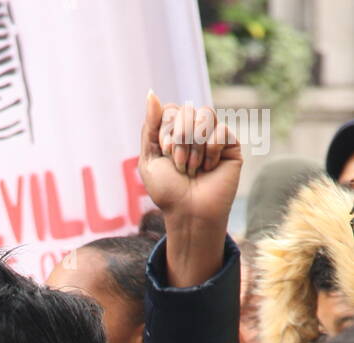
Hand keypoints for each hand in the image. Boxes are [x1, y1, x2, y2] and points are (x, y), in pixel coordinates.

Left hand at [139, 92, 241, 287]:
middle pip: (188, 110)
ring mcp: (213, 137)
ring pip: (206, 115)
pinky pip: (222, 130)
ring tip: (194, 169)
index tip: (166, 152)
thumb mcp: (149, 160)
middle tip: (180, 165)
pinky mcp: (230, 145)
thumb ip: (150, 126)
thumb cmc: (168, 191)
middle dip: (181, 140)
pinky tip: (210, 167)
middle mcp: (194, 131)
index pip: (172, 110)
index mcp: (174, 132)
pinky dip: (212, 150)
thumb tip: (151, 93)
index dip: (168, 129)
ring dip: (195, 146)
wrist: (190, 213)